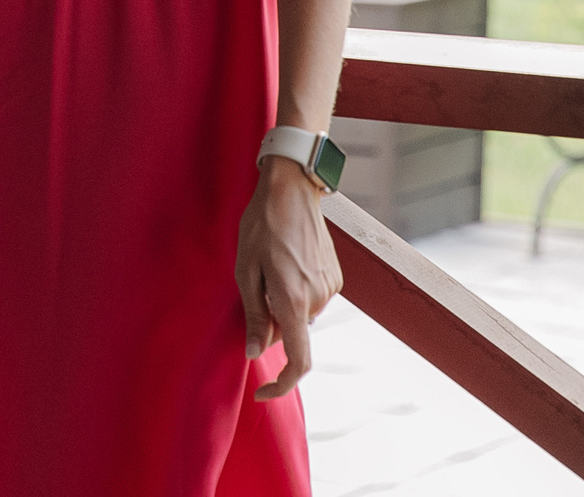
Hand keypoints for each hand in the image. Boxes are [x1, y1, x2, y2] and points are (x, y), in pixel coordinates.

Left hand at [236, 156, 342, 399]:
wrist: (293, 191)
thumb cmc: (262, 226)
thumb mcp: (245, 270)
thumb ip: (254, 315)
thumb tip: (257, 353)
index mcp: (293, 301)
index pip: (298, 361)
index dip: (282, 384)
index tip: (264, 391)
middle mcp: (318, 300)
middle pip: (292, 332)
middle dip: (271, 322)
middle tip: (255, 285)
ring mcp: (331, 289)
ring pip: (301, 314)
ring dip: (283, 302)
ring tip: (271, 265)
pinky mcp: (337, 278)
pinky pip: (311, 298)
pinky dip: (296, 291)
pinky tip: (287, 260)